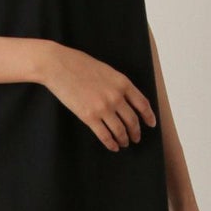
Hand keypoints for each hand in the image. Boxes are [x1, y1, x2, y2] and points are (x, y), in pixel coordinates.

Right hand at [40, 43, 156, 151]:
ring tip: (124, 143)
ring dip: (124, 139)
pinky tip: (113, 146)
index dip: (149, 116)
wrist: (58, 65)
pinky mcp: (88, 116)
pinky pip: (104, 135)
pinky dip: (111, 143)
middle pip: (132, 120)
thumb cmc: (79, 64)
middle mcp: (116, 96)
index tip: (151, 124)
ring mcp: (103, 107)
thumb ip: (118, 85)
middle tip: (136, 138)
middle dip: (136, 132)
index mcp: (123, 83)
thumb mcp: (106, 70)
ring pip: (120, 130)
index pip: (142, 104)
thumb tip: (125, 100)